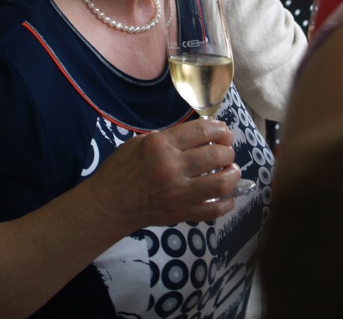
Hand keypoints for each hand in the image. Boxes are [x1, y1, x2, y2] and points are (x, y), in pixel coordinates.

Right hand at [88, 118, 239, 233]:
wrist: (109, 203)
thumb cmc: (122, 168)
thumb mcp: (142, 142)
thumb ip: (171, 138)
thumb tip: (201, 135)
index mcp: (161, 145)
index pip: (201, 131)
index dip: (219, 129)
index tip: (223, 132)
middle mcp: (173, 168)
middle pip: (216, 155)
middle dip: (228, 150)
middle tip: (226, 150)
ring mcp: (179, 194)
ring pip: (221, 183)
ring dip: (233, 174)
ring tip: (231, 170)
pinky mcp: (182, 214)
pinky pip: (214, 209)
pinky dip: (227, 201)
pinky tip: (227, 194)